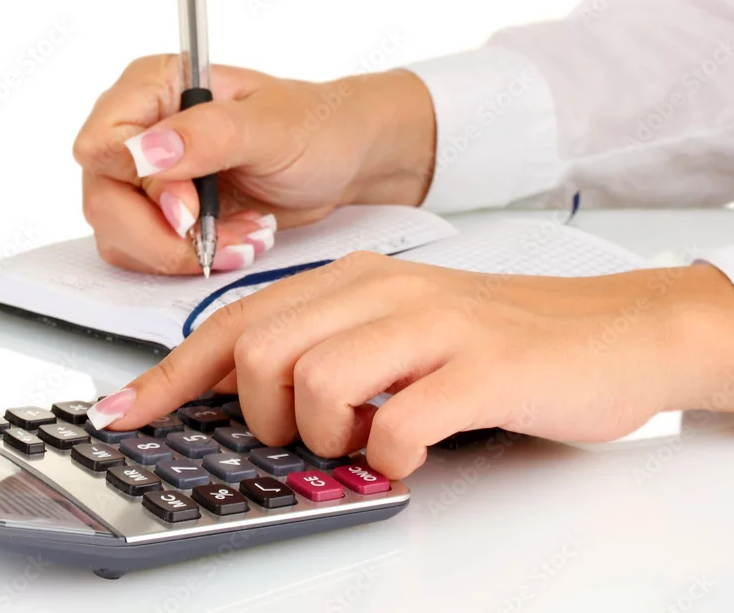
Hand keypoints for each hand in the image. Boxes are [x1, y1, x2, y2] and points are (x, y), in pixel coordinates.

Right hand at [72, 55, 435, 273]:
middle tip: (217, 238)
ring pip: (117, 233)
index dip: (140, 186)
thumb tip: (144, 153)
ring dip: (180, 251)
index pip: (102, 143)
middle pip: (103, 200)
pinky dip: (186, 260)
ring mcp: (144, 175)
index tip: (191, 208)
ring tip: (241, 236)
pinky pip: (141, 252)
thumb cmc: (315, 127)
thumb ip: (207, 135)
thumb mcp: (272, 126)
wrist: (341, 159)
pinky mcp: (158, 212)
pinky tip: (233, 242)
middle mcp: (138, 128)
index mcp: (154, 86)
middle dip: (162, 234)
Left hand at [99, 254, 733, 477]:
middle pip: (259, 351)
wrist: (608, 330)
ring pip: (317, 382)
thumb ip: (321, 346)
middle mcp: (381, 289)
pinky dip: (389, 455)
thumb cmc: (491, 338)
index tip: (124, 412)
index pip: (234, 322)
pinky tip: (411, 448)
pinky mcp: (480, 368)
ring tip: (365, 437)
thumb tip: (237, 396)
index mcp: (349, 277)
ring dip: (325, 435)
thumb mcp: (392, 328)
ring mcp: (431, 324)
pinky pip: (398, 422)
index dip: (169, 376)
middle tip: (302, 431)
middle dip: (259, 413)